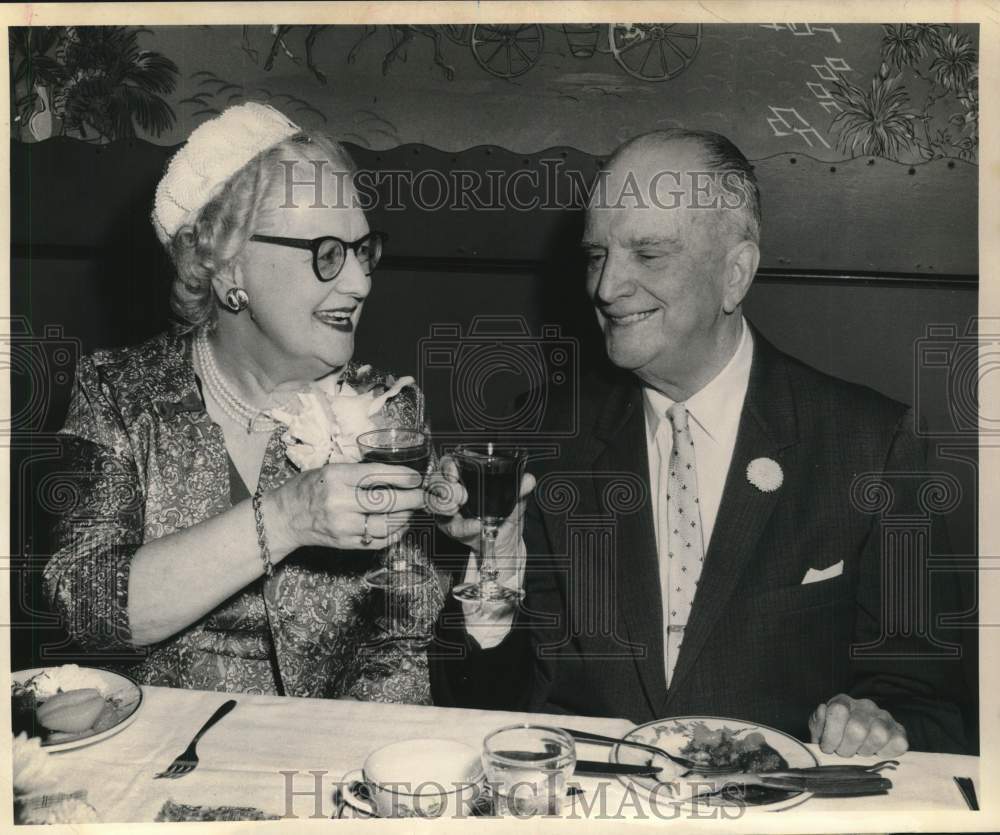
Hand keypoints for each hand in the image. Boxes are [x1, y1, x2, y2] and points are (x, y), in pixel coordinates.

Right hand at [266, 462, 424, 553]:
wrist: (284, 517)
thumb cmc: (308, 488)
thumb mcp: (330, 470)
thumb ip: (359, 472)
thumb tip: (396, 472)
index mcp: (336, 478)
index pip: (377, 475)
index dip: (402, 476)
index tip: (417, 477)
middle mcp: (340, 503)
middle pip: (387, 501)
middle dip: (412, 498)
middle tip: (424, 495)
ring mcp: (343, 527)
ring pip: (386, 524)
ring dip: (406, 517)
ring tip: (413, 509)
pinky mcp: (346, 544)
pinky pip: (378, 541)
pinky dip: (395, 533)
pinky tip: (401, 525)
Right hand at [427, 455, 535, 559]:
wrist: (504, 544)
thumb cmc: (506, 518)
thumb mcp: (515, 504)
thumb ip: (520, 491)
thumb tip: (528, 479)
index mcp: (468, 478)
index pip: (448, 464)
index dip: (447, 466)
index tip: (453, 473)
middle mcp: (454, 491)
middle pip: (435, 480)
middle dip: (445, 487)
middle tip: (461, 497)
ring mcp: (447, 509)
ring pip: (432, 500)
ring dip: (445, 505)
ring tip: (460, 510)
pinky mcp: (448, 526)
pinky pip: (446, 524)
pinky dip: (460, 526)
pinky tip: (473, 527)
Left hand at [808, 694, 908, 756]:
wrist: (857, 741)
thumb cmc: (835, 735)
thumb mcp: (820, 730)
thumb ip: (818, 723)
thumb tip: (823, 709)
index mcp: (843, 701)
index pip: (838, 710)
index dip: (831, 735)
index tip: (827, 748)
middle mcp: (866, 706)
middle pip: (857, 729)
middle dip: (847, 748)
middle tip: (843, 752)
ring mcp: (884, 718)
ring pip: (878, 736)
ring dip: (865, 751)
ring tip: (859, 752)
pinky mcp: (899, 732)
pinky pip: (898, 744)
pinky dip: (885, 753)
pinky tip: (875, 753)